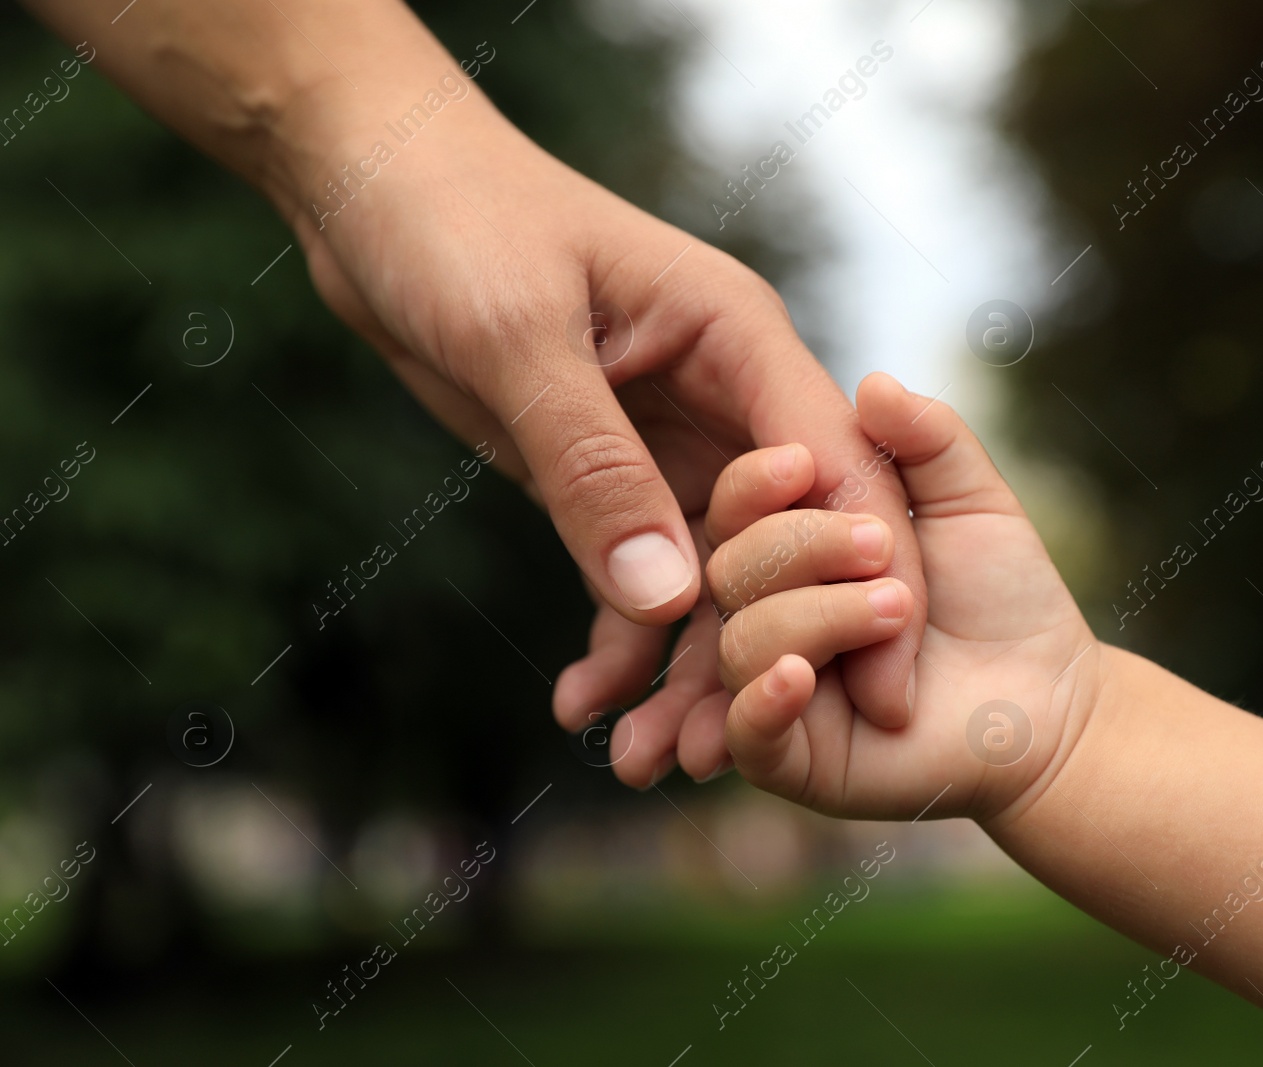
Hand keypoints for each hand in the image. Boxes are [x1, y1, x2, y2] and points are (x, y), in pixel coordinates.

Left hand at [274, 68, 925, 786]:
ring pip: (708, 572)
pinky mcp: (610, 470)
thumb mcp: (520, 340)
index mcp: (740, 338)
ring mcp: (669, 437)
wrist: (373, 190)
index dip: (868, 584)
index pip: (836, 470)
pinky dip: (614, 636)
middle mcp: (724, 394)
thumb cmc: (455, 223)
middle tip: (739, 760)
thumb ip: (594, 468)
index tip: (884, 694)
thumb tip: (669, 604)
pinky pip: (632, 568)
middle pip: (780, 541)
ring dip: (683, 666)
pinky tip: (585, 704)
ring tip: (648, 762)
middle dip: (767, 650)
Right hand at [707, 373, 1102, 822]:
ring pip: (742, 640)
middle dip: (801, 548)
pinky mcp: (792, 760)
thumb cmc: (1006, 597)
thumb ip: (929, 439)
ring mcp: (773, 688)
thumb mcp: (973, 501)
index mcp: (791, 551)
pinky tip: (801, 676)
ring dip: (817, 615)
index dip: (755, 484)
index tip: (801, 463)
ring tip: (898, 611)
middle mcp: (767, 615)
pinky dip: (765, 700)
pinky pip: (749, 733)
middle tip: (884, 548)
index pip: (736, 509)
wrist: (1051, 701)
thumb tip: (873, 384)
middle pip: (727, 570)